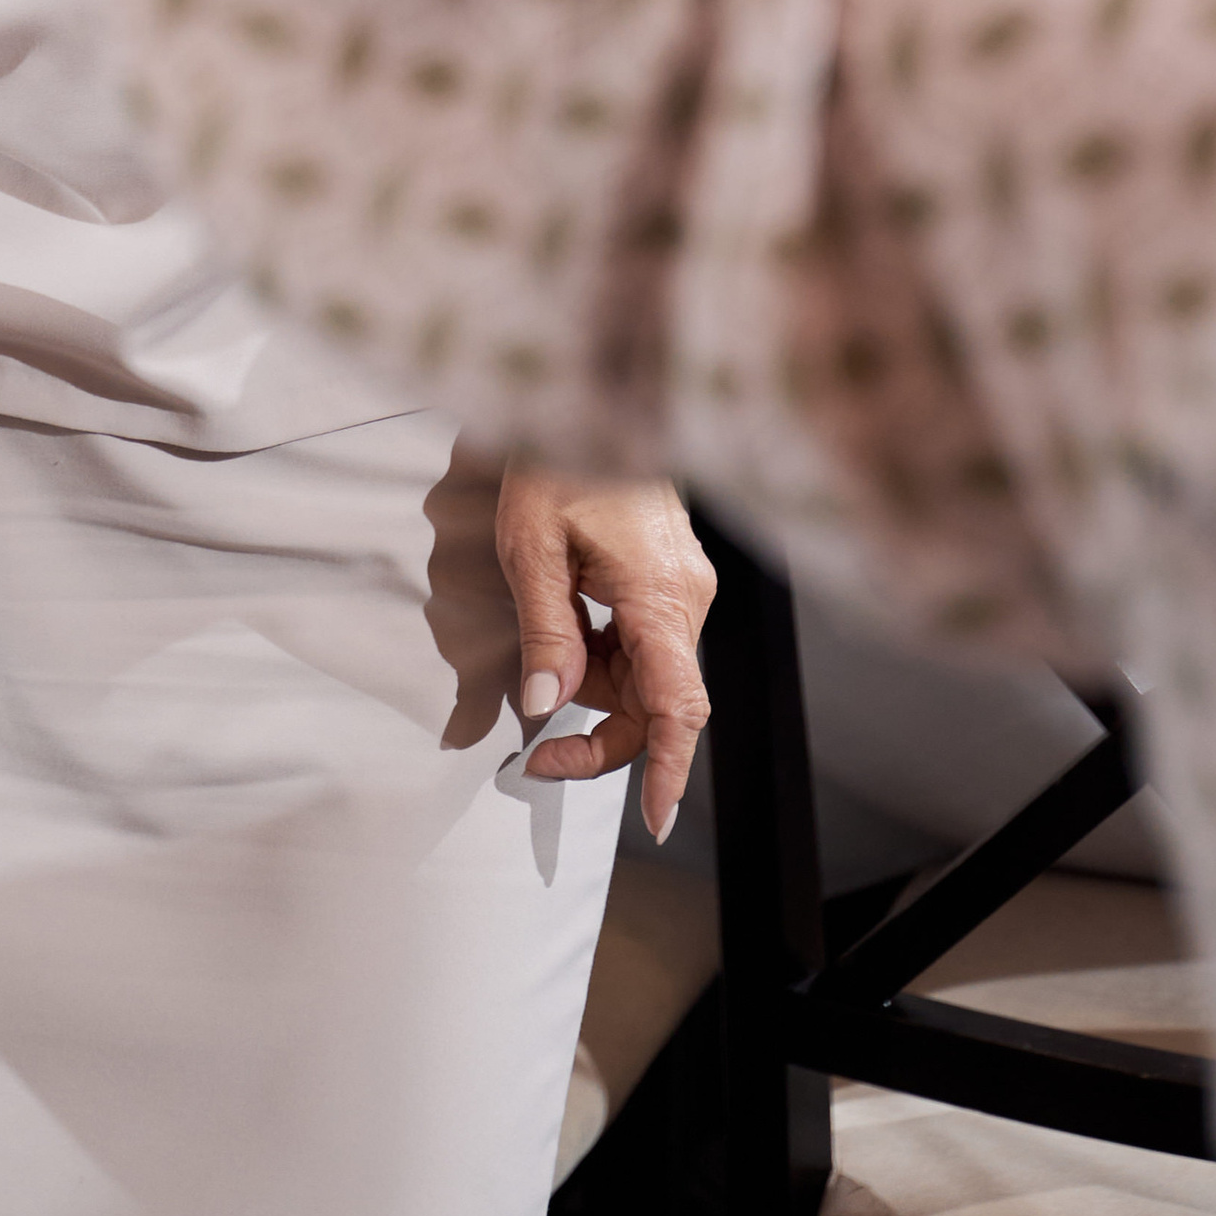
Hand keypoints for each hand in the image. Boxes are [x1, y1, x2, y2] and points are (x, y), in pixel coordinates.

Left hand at [494, 467, 713, 843]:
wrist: (589, 394)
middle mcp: (685, 598)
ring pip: (644, 675)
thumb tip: (545, 707)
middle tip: (532, 752)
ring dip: (592, 684)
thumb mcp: (530, 546)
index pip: (678, 708)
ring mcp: (682, 587)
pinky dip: (601, 651)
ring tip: (537, 642)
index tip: (654, 821)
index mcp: (660, 597)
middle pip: (655, 704)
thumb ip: (544, 632)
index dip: (667, 771)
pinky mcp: (669, 577)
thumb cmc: (558, 456)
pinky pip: (640, 641)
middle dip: (597, 733)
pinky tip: (564, 619)